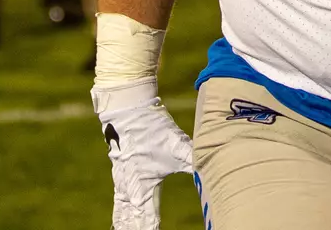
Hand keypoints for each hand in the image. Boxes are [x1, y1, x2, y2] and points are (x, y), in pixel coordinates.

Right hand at [90, 80, 194, 229]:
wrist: (128, 112)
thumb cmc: (153, 130)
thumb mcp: (176, 146)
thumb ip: (192, 160)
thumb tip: (211, 170)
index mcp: (143, 188)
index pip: (149, 220)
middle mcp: (130, 191)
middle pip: (132, 221)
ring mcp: (123, 184)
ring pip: (123, 214)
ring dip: (126, 227)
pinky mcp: (121, 177)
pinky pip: (119, 203)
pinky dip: (120, 216)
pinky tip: (120, 223)